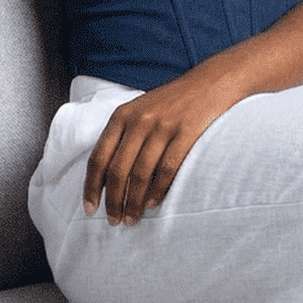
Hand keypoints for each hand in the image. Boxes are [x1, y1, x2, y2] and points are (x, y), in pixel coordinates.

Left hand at [83, 74, 237, 226]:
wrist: (212, 82)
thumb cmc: (174, 102)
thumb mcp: (142, 110)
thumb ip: (124, 136)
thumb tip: (107, 177)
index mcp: (122, 115)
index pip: (99, 156)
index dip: (91, 186)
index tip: (90, 208)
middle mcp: (139, 120)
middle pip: (118, 170)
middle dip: (113, 200)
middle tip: (113, 220)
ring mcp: (163, 126)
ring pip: (141, 174)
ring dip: (134, 202)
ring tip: (132, 218)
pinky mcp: (186, 133)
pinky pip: (167, 169)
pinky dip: (158, 191)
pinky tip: (153, 203)